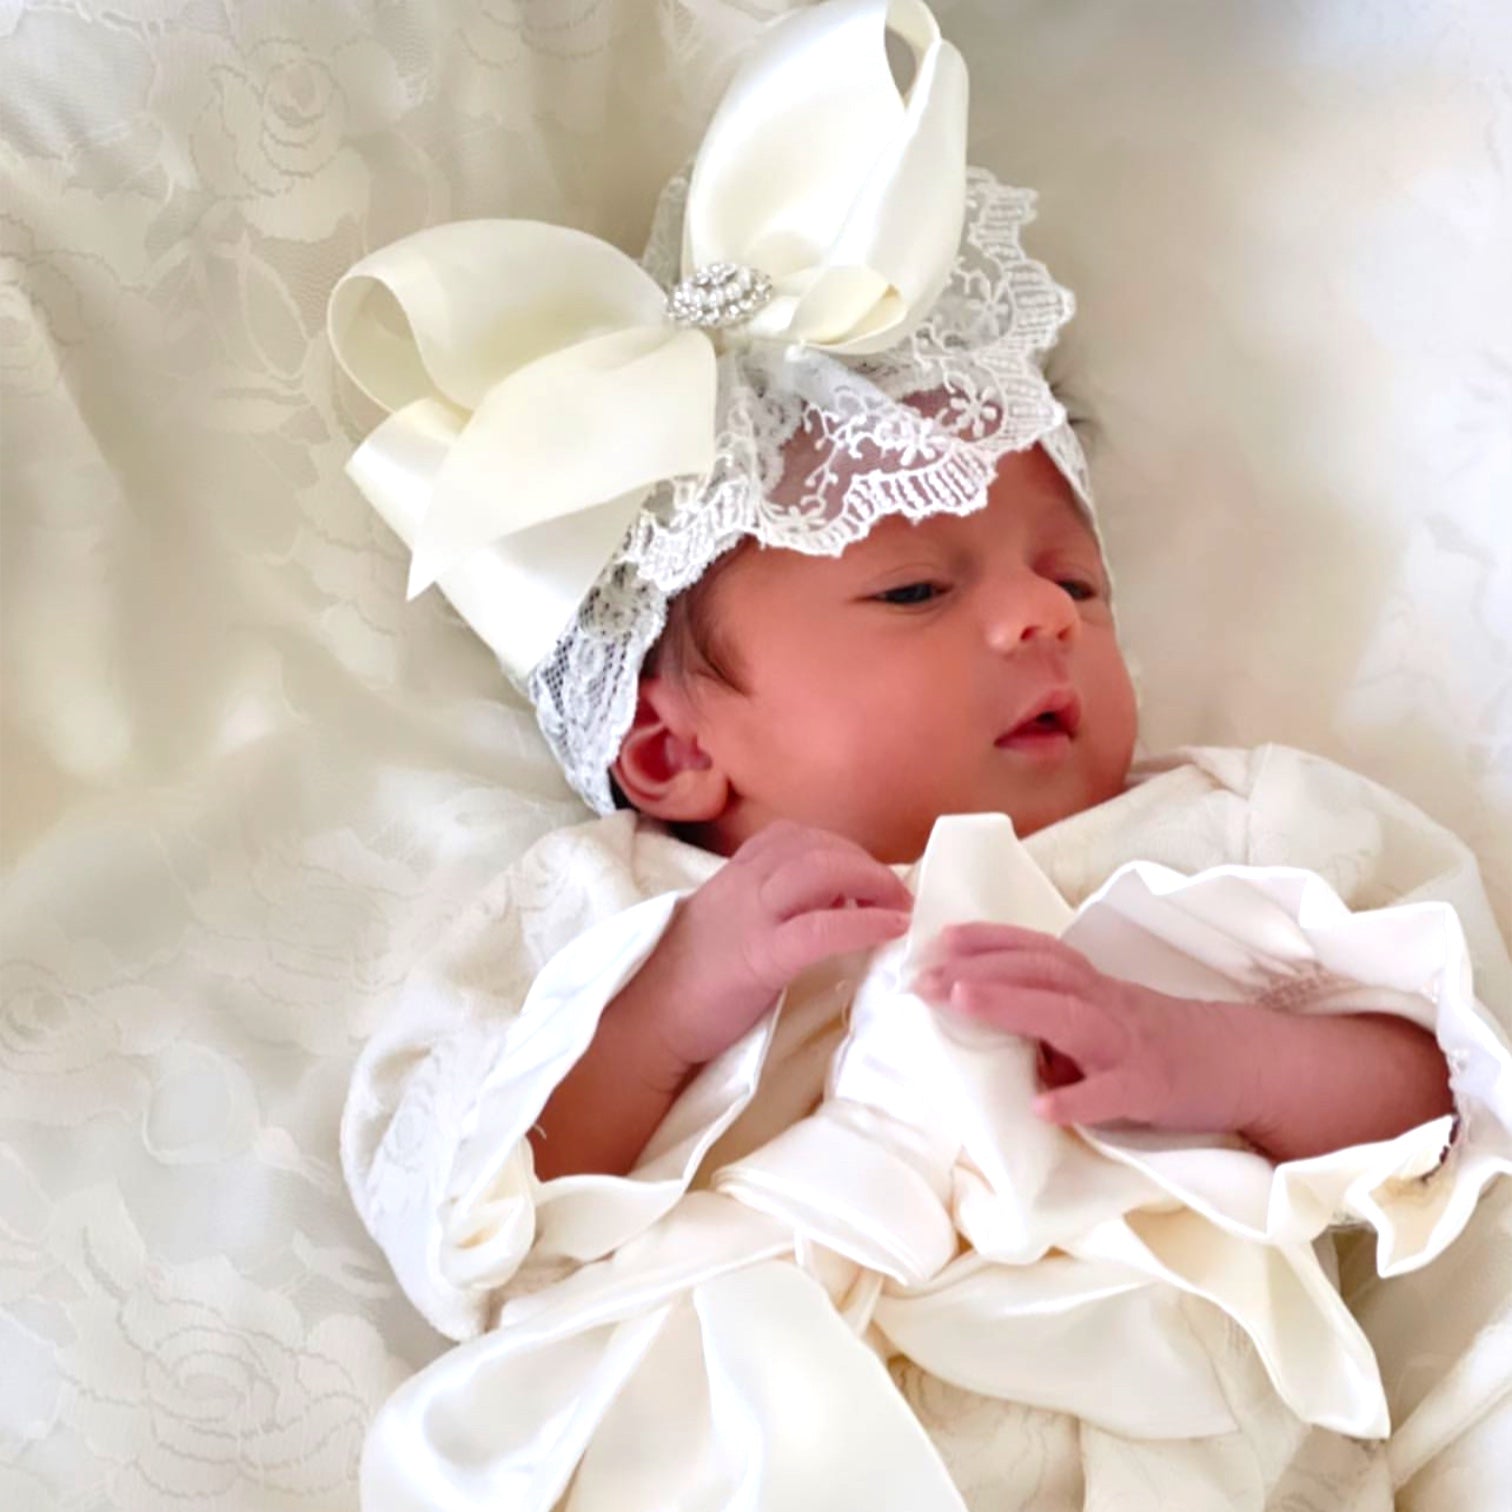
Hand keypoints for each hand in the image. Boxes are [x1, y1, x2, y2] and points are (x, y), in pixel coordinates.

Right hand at [649, 820, 913, 1069]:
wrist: (646, 1022)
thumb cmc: (688, 983)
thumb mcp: (728, 925)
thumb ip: (769, 907)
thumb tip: (830, 902)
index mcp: (733, 875)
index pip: (794, 836)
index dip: (840, 848)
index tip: (866, 875)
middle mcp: (742, 884)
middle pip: (816, 847)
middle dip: (865, 863)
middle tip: (897, 894)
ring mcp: (750, 917)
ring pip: (819, 871)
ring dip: (872, 882)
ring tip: (899, 909)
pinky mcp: (759, 957)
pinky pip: (819, 928)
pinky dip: (863, 922)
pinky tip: (891, 929)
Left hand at [914, 923, 1258, 1133]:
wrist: (1244, 1063)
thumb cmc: (1159, 1041)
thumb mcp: (1101, 1017)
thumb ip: (1049, 1014)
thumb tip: (982, 1019)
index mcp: (1092, 986)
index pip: (1034, 950)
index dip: (986, 940)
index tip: (935, 937)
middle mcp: (1106, 1004)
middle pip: (1040, 973)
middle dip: (977, 969)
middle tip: (921, 976)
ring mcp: (1129, 1045)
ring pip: (1068, 1017)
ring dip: (1011, 1005)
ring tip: (961, 1001)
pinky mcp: (1152, 1090)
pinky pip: (1112, 1095)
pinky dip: (1078, 1099)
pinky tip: (1041, 1108)